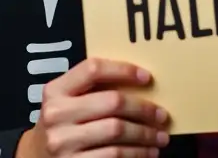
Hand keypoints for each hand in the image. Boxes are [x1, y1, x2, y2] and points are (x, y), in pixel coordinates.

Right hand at [16, 58, 169, 157]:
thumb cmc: (61, 125)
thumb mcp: (65, 101)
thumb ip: (91, 89)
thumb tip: (140, 83)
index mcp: (55, 91)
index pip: (93, 69)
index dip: (123, 70)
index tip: (147, 77)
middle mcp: (56, 114)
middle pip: (112, 102)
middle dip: (144, 109)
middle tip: (162, 115)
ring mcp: (63, 142)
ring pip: (117, 131)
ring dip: (145, 135)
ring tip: (160, 137)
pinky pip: (114, 156)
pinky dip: (136, 154)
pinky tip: (147, 153)